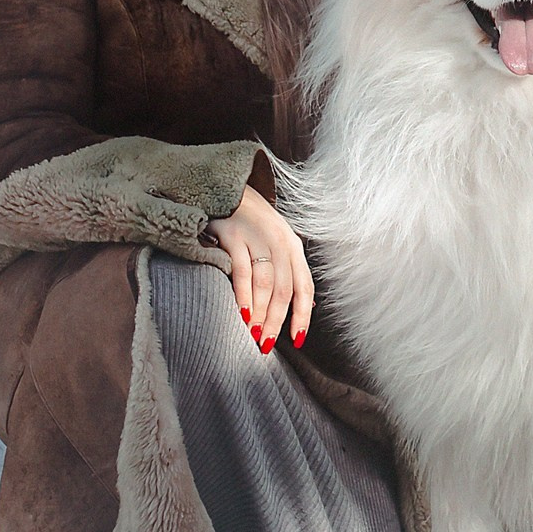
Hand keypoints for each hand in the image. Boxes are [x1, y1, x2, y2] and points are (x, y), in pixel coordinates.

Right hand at [204, 184, 312, 353]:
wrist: (227, 187)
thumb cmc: (252, 223)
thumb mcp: (277, 242)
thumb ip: (289, 271)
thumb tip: (305, 305)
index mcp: (292, 247)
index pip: (304, 286)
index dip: (303, 315)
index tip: (298, 340)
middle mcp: (279, 242)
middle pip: (284, 290)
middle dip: (277, 321)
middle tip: (266, 344)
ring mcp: (257, 237)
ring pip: (265, 284)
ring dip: (261, 314)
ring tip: (254, 335)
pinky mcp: (233, 235)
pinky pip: (242, 271)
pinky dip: (244, 295)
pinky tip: (243, 314)